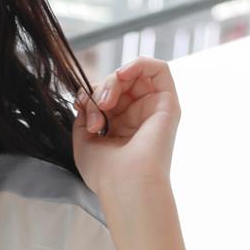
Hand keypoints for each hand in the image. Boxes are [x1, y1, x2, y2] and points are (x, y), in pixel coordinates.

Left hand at [72, 58, 179, 201]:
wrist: (126, 185)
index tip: (81, 106)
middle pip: (118, 84)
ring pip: (133, 76)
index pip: (106, 96)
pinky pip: (159, 70)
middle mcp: (138, 118)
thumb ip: (85, 114)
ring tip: (106, 101)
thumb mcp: (83, 140)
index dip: (91, 95)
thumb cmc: (105, 173)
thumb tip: (85, 95)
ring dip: (114, 80)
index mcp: (120, 128)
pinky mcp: (168, 105)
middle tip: (97, 110)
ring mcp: (153, 111)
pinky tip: (122, 75)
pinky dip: (139, 64)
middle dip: (100, 90)